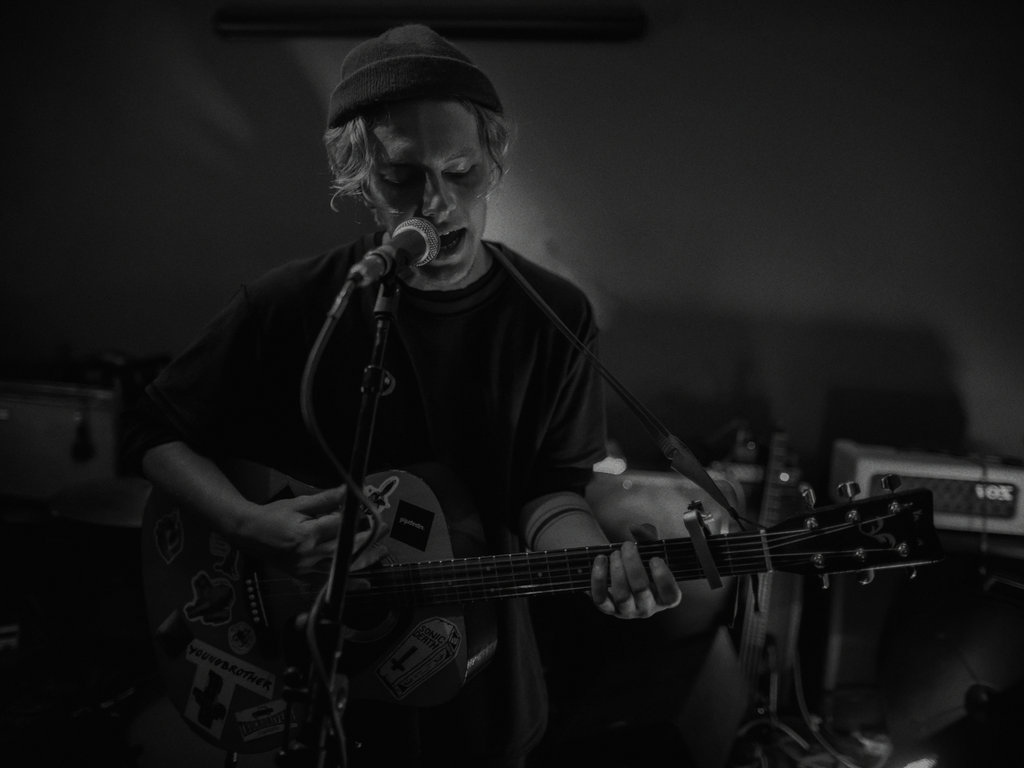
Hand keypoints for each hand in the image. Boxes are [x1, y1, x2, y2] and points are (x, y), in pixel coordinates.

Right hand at [239, 487, 386, 577]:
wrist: (248, 533)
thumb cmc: (272, 515)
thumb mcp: (299, 503)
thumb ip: (327, 499)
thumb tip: (349, 490)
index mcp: (305, 534)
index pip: (339, 527)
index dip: (358, 521)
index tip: (374, 515)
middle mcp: (306, 554)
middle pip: (344, 548)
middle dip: (368, 539)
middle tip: (384, 530)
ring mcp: (304, 568)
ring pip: (340, 567)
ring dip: (363, 560)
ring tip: (381, 552)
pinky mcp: (302, 576)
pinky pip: (328, 581)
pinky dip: (346, 581)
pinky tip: (363, 582)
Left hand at [590, 523, 681, 618]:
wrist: (620, 570)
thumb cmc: (641, 560)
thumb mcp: (649, 548)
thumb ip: (648, 535)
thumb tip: (635, 528)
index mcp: (664, 597)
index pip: (671, 596)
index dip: (663, 577)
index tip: (654, 558)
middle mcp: (647, 608)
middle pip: (642, 590)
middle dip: (633, 565)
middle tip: (628, 545)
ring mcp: (627, 611)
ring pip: (622, 597)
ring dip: (617, 570)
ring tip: (615, 553)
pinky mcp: (607, 609)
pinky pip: (600, 599)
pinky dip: (599, 578)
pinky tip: (600, 559)